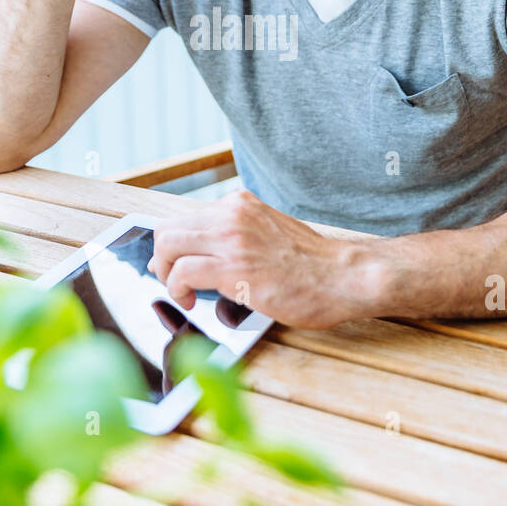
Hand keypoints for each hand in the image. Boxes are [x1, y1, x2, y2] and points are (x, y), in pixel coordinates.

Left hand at [146, 189, 378, 330]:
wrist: (344, 275)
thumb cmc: (312, 265)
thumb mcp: (269, 233)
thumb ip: (237, 236)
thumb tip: (203, 252)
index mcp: (239, 204)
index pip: (185, 218)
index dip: (173, 245)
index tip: (171, 263)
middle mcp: (232, 215)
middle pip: (168, 229)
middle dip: (163, 258)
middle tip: (172, 280)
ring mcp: (232, 239)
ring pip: (168, 246)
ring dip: (166, 274)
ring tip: (183, 292)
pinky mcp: (234, 268)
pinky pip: (182, 273)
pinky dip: (177, 289)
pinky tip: (192, 301)